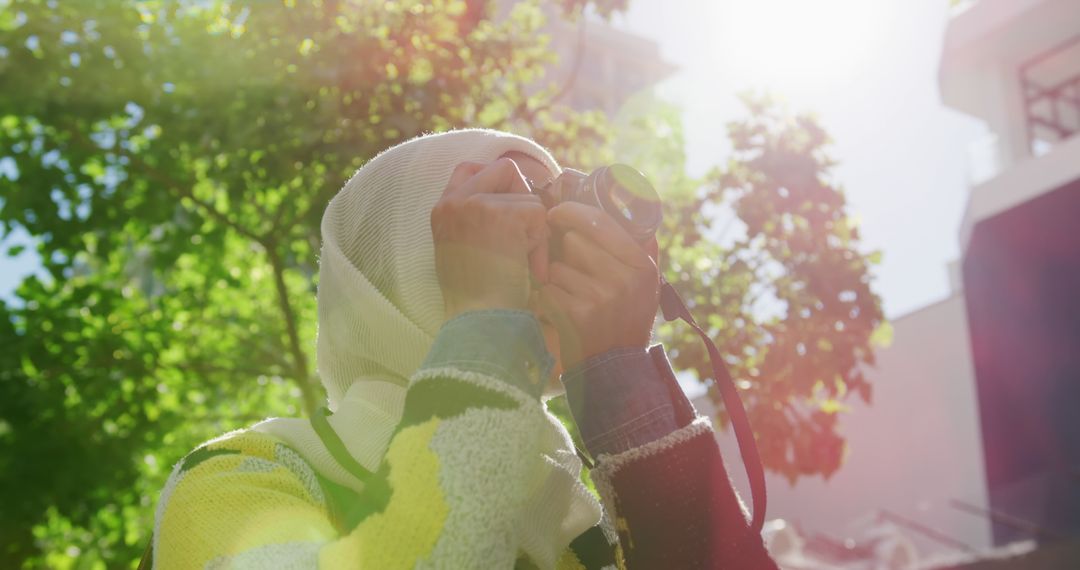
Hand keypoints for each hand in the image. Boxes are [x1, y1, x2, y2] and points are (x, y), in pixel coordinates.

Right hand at [431, 158, 549, 320]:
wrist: (479, 320)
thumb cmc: (477, 300)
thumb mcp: (463, 251)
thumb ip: (475, 222)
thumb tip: (513, 203)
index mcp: (442, 210)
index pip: (468, 169)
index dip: (498, 182)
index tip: (511, 206)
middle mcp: (453, 201)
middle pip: (503, 168)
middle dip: (523, 196)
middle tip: (526, 230)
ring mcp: (474, 203)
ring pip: (527, 196)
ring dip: (534, 230)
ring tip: (523, 262)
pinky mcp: (499, 213)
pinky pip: (538, 213)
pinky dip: (540, 243)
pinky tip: (528, 267)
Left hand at [535, 202, 659, 368]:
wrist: (616, 370)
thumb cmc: (628, 321)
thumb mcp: (648, 285)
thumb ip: (643, 249)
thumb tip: (633, 210)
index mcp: (641, 265)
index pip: (601, 222)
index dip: (573, 211)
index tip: (557, 213)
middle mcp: (623, 279)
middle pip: (573, 241)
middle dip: (568, 255)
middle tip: (577, 273)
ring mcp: (599, 297)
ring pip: (557, 267)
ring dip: (558, 280)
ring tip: (575, 299)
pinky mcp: (576, 314)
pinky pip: (547, 290)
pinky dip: (548, 300)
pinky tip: (564, 313)